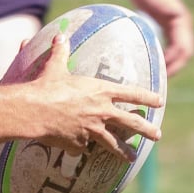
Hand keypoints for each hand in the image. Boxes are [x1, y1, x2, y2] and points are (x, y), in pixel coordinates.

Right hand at [21, 32, 163, 159]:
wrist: (34, 110)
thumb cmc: (46, 87)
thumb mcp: (55, 67)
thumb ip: (61, 52)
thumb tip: (60, 35)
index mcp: (101, 91)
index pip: (132, 94)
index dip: (147, 97)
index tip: (159, 101)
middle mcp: (101, 111)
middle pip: (131, 122)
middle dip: (146, 129)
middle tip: (157, 134)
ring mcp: (91, 130)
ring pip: (112, 143)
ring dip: (123, 151)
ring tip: (132, 157)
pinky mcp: (78, 143)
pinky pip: (81, 147)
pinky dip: (79, 148)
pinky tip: (78, 151)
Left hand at [126, 0, 193, 73]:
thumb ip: (161, 5)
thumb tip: (176, 13)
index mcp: (181, 21)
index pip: (184, 49)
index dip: (175, 63)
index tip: (162, 74)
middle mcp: (182, 25)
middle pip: (185, 53)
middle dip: (175, 68)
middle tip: (159, 81)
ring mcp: (176, 27)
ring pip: (180, 52)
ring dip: (172, 65)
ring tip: (156, 78)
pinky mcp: (168, 27)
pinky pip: (172, 47)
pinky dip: (166, 57)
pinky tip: (153, 65)